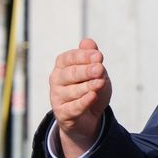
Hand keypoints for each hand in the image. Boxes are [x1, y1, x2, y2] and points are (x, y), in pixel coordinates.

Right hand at [49, 38, 111, 157]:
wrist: (89, 116)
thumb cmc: (92, 87)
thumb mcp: (96, 71)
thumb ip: (91, 57)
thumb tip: (88, 41)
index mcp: (63, 65)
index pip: (70, 57)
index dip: (84, 56)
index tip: (99, 56)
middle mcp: (56, 79)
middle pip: (70, 73)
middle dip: (86, 71)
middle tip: (99, 69)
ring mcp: (57, 97)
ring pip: (72, 91)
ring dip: (88, 86)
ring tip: (100, 82)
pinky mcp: (62, 113)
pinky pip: (73, 107)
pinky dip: (84, 101)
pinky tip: (93, 96)